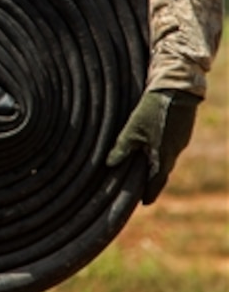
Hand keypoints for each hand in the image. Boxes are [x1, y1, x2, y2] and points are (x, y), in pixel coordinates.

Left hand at [107, 89, 199, 204]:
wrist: (177, 89)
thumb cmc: (152, 109)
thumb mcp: (132, 129)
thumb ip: (122, 148)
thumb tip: (109, 164)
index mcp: (163, 155)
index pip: (156, 181)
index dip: (149, 192)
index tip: (144, 203)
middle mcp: (174, 151)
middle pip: (162, 171)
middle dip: (152, 180)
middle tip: (142, 189)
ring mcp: (180, 141)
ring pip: (166, 158)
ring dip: (156, 165)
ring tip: (146, 170)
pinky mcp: (182, 130)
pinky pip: (170, 147)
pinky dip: (161, 152)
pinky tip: (154, 148)